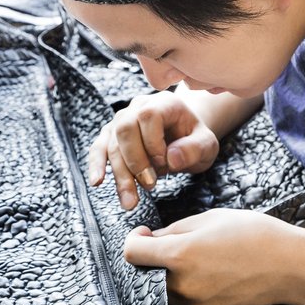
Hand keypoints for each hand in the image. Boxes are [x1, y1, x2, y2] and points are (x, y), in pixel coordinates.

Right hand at [88, 91, 218, 209]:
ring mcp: (122, 119)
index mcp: (164, 103)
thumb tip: (171, 159)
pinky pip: (99, 148)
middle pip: (124, 129)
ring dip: (120, 174)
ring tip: (130, 202)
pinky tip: (97, 182)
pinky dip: (97, 165)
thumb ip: (195, 149)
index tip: (165, 163)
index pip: (148, 116)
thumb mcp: (207, 144)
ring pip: (111, 143)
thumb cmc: (195, 138)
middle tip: (150, 185)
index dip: (153, 142)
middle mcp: (138, 107)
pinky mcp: (112, 135)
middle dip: (135, 161)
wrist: (184, 134)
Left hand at [124, 209, 300, 304]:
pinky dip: (189, 284)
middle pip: (148, 272)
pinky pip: (186, 298)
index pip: (132, 253)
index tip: (145, 233)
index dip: (134, 239)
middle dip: (154, 256)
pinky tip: (213, 270)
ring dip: (171, 271)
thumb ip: (174, 229)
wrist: (289, 265)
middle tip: (176, 240)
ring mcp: (195, 303)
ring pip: (165, 287)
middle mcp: (182, 284)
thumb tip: (152, 237)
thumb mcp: (209, 218)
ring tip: (200, 255)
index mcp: (179, 255)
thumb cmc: (253, 235)